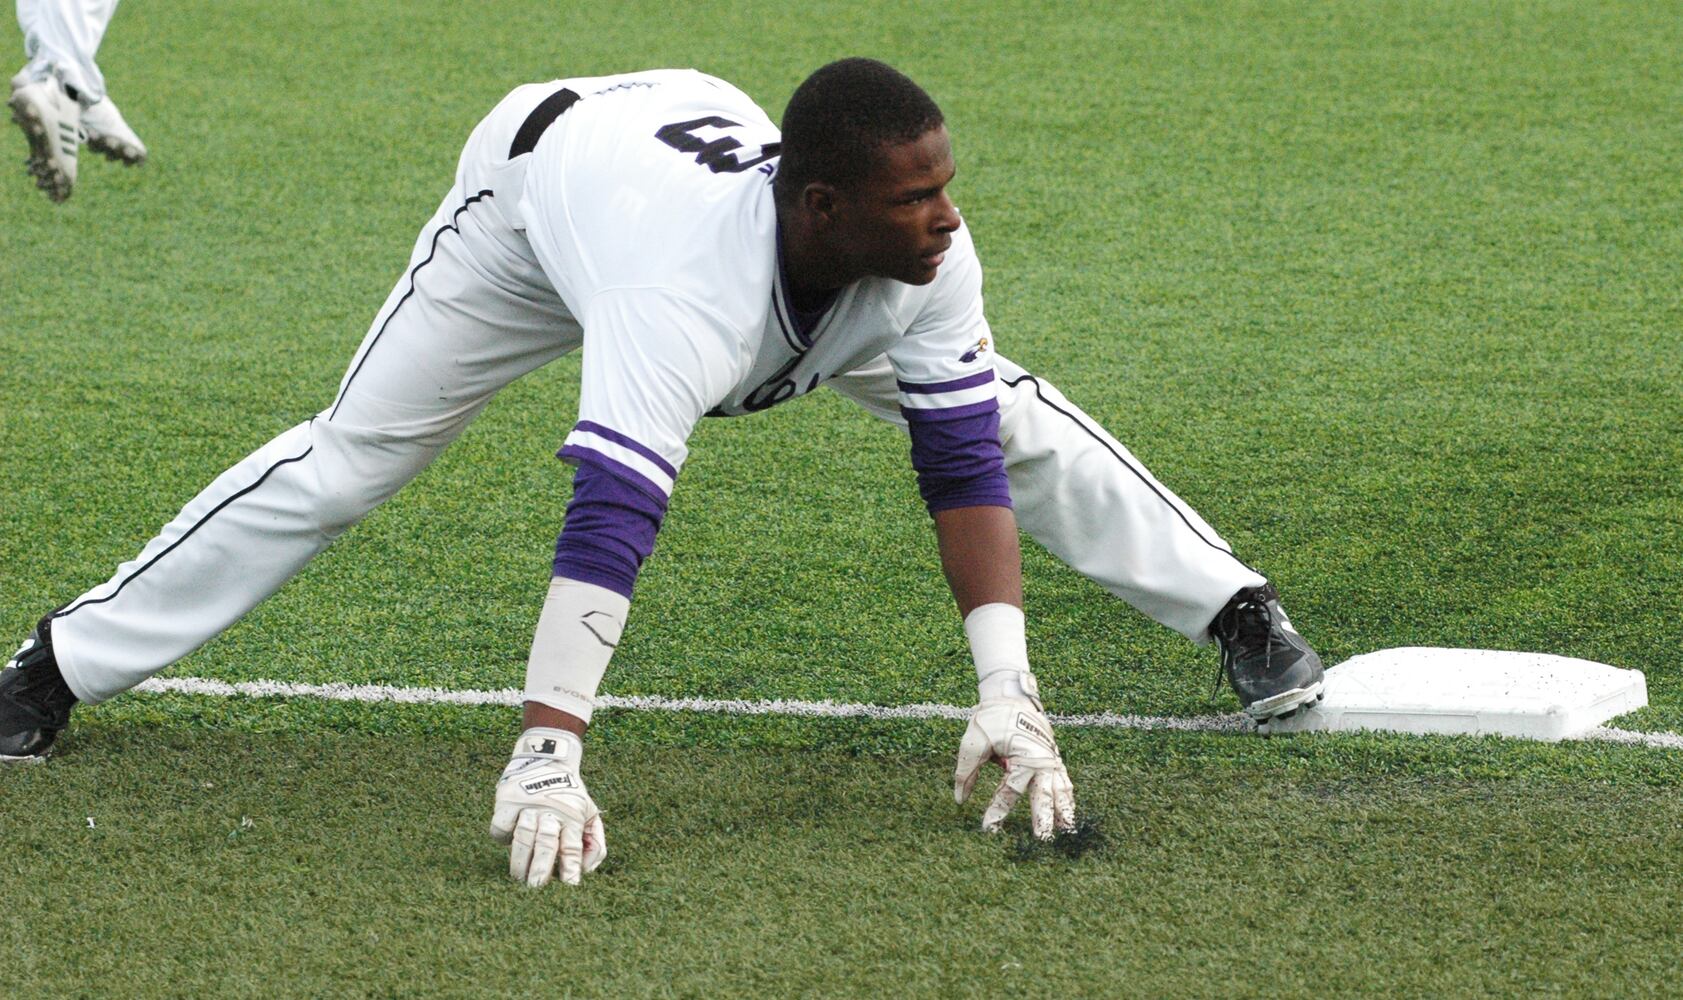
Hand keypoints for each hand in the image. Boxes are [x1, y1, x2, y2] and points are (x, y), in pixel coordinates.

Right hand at [489, 728, 606, 886]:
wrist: (548, 758)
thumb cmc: (570, 795)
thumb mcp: (590, 812)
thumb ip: (595, 842)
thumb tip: (587, 870)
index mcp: (573, 816)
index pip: (572, 848)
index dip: (570, 868)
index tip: (568, 888)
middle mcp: (551, 811)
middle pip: (545, 843)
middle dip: (541, 868)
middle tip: (536, 889)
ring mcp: (528, 805)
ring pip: (522, 837)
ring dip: (519, 861)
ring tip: (518, 879)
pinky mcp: (508, 801)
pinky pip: (501, 826)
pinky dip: (502, 838)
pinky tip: (507, 844)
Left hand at [953, 693, 1076, 838]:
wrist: (1011, 696)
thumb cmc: (992, 718)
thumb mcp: (973, 741)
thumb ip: (966, 770)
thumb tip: (959, 799)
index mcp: (1022, 755)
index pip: (1009, 790)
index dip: (998, 810)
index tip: (988, 829)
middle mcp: (1041, 759)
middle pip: (1043, 794)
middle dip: (1043, 817)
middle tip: (1042, 839)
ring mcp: (1050, 758)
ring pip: (1060, 789)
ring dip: (1063, 809)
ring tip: (1067, 830)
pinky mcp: (1053, 757)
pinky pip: (1064, 781)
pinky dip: (1067, 797)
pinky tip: (1068, 814)